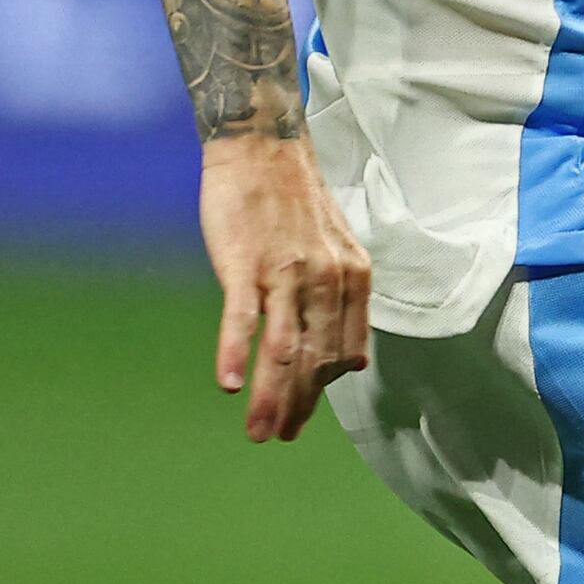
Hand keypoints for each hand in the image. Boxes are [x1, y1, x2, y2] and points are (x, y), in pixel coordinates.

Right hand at [199, 132, 372, 442]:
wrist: (261, 145)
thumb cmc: (292, 200)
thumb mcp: (339, 250)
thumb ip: (346, 303)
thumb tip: (353, 361)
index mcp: (354, 278)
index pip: (343, 352)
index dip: (322, 391)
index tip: (302, 417)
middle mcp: (329, 280)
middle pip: (315, 360)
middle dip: (299, 407)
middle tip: (279, 437)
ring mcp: (288, 273)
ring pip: (284, 350)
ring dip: (272, 398)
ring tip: (259, 432)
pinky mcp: (246, 263)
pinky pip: (243, 318)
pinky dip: (236, 353)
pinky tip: (229, 386)